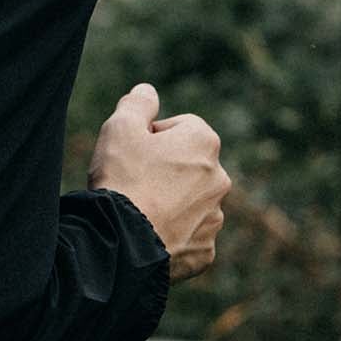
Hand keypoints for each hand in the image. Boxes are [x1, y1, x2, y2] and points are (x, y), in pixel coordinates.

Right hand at [89, 82, 230, 282]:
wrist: (123, 241)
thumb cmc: (123, 179)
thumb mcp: (120, 128)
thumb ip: (137, 103)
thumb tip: (148, 90)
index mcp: (204, 142)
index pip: (179, 127)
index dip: (151, 137)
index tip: (131, 152)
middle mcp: (219, 178)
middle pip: (187, 165)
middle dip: (164, 170)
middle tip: (132, 181)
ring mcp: (214, 217)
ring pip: (190, 202)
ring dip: (170, 202)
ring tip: (139, 211)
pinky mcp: (205, 250)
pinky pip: (189, 235)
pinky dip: (172, 234)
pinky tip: (149, 235)